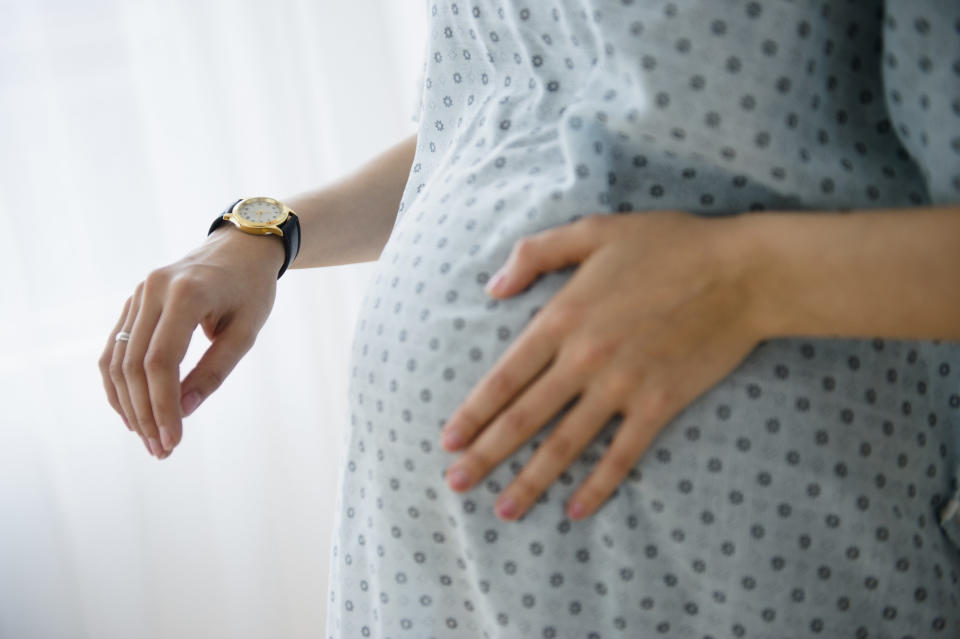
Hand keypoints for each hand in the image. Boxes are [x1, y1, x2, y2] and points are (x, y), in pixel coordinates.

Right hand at [98, 227, 284, 458]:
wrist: (239, 248)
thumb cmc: (251, 290)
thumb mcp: (246, 331)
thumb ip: (215, 371)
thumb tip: (184, 412)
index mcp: (186, 294)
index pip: (161, 361)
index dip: (163, 405)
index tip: (173, 441)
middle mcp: (153, 290)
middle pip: (133, 364)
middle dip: (144, 413)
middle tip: (161, 450)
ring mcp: (137, 294)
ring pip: (117, 359)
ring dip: (128, 404)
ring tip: (148, 438)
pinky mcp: (133, 302)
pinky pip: (115, 348)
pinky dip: (119, 383)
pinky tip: (133, 411)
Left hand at [439, 210, 764, 520]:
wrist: (741, 271)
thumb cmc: (667, 245)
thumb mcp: (593, 230)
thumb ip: (535, 254)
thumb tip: (492, 289)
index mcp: (562, 318)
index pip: (504, 378)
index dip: (472, 413)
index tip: (448, 441)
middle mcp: (584, 359)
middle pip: (523, 419)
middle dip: (485, 456)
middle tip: (457, 484)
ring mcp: (622, 387)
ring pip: (565, 445)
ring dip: (531, 481)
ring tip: (503, 510)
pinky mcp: (660, 405)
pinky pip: (622, 455)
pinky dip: (598, 486)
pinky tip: (576, 511)